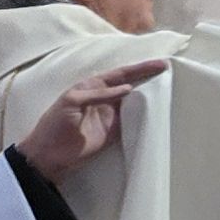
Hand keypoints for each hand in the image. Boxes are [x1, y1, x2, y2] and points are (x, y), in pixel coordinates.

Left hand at [15, 60, 169, 182]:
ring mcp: (111, 115)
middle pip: (131, 85)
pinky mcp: (114, 132)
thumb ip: (100, 94)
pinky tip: (158, 113)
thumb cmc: (55, 124)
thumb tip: (128, 88)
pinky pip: (133, 121)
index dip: (140, 68)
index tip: (161, 64)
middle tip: (170, 74)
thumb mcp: (73, 101)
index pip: (121, 74)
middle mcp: (105, 98)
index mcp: (93, 85)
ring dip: (150, 97)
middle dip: (149, 78)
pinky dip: (145, 117)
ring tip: (170, 91)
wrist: (49, 155)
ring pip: (135, 102)